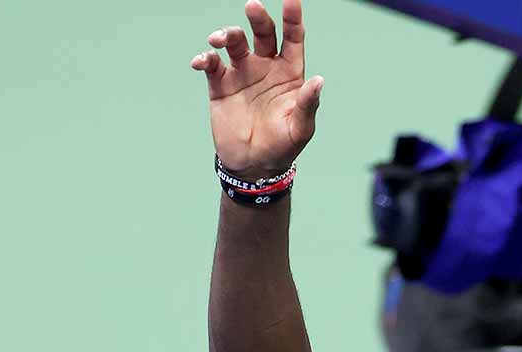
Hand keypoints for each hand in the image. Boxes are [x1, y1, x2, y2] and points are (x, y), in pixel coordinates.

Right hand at [190, 0, 323, 177]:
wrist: (253, 165)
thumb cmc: (283, 146)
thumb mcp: (300, 128)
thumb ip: (308, 104)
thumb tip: (318, 80)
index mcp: (289, 72)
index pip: (293, 39)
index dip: (293, 18)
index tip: (291, 0)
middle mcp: (266, 66)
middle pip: (262, 33)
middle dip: (258, 18)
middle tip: (252, 6)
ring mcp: (242, 73)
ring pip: (234, 43)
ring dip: (227, 35)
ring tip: (221, 40)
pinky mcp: (220, 85)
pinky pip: (212, 64)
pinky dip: (205, 58)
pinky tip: (202, 61)